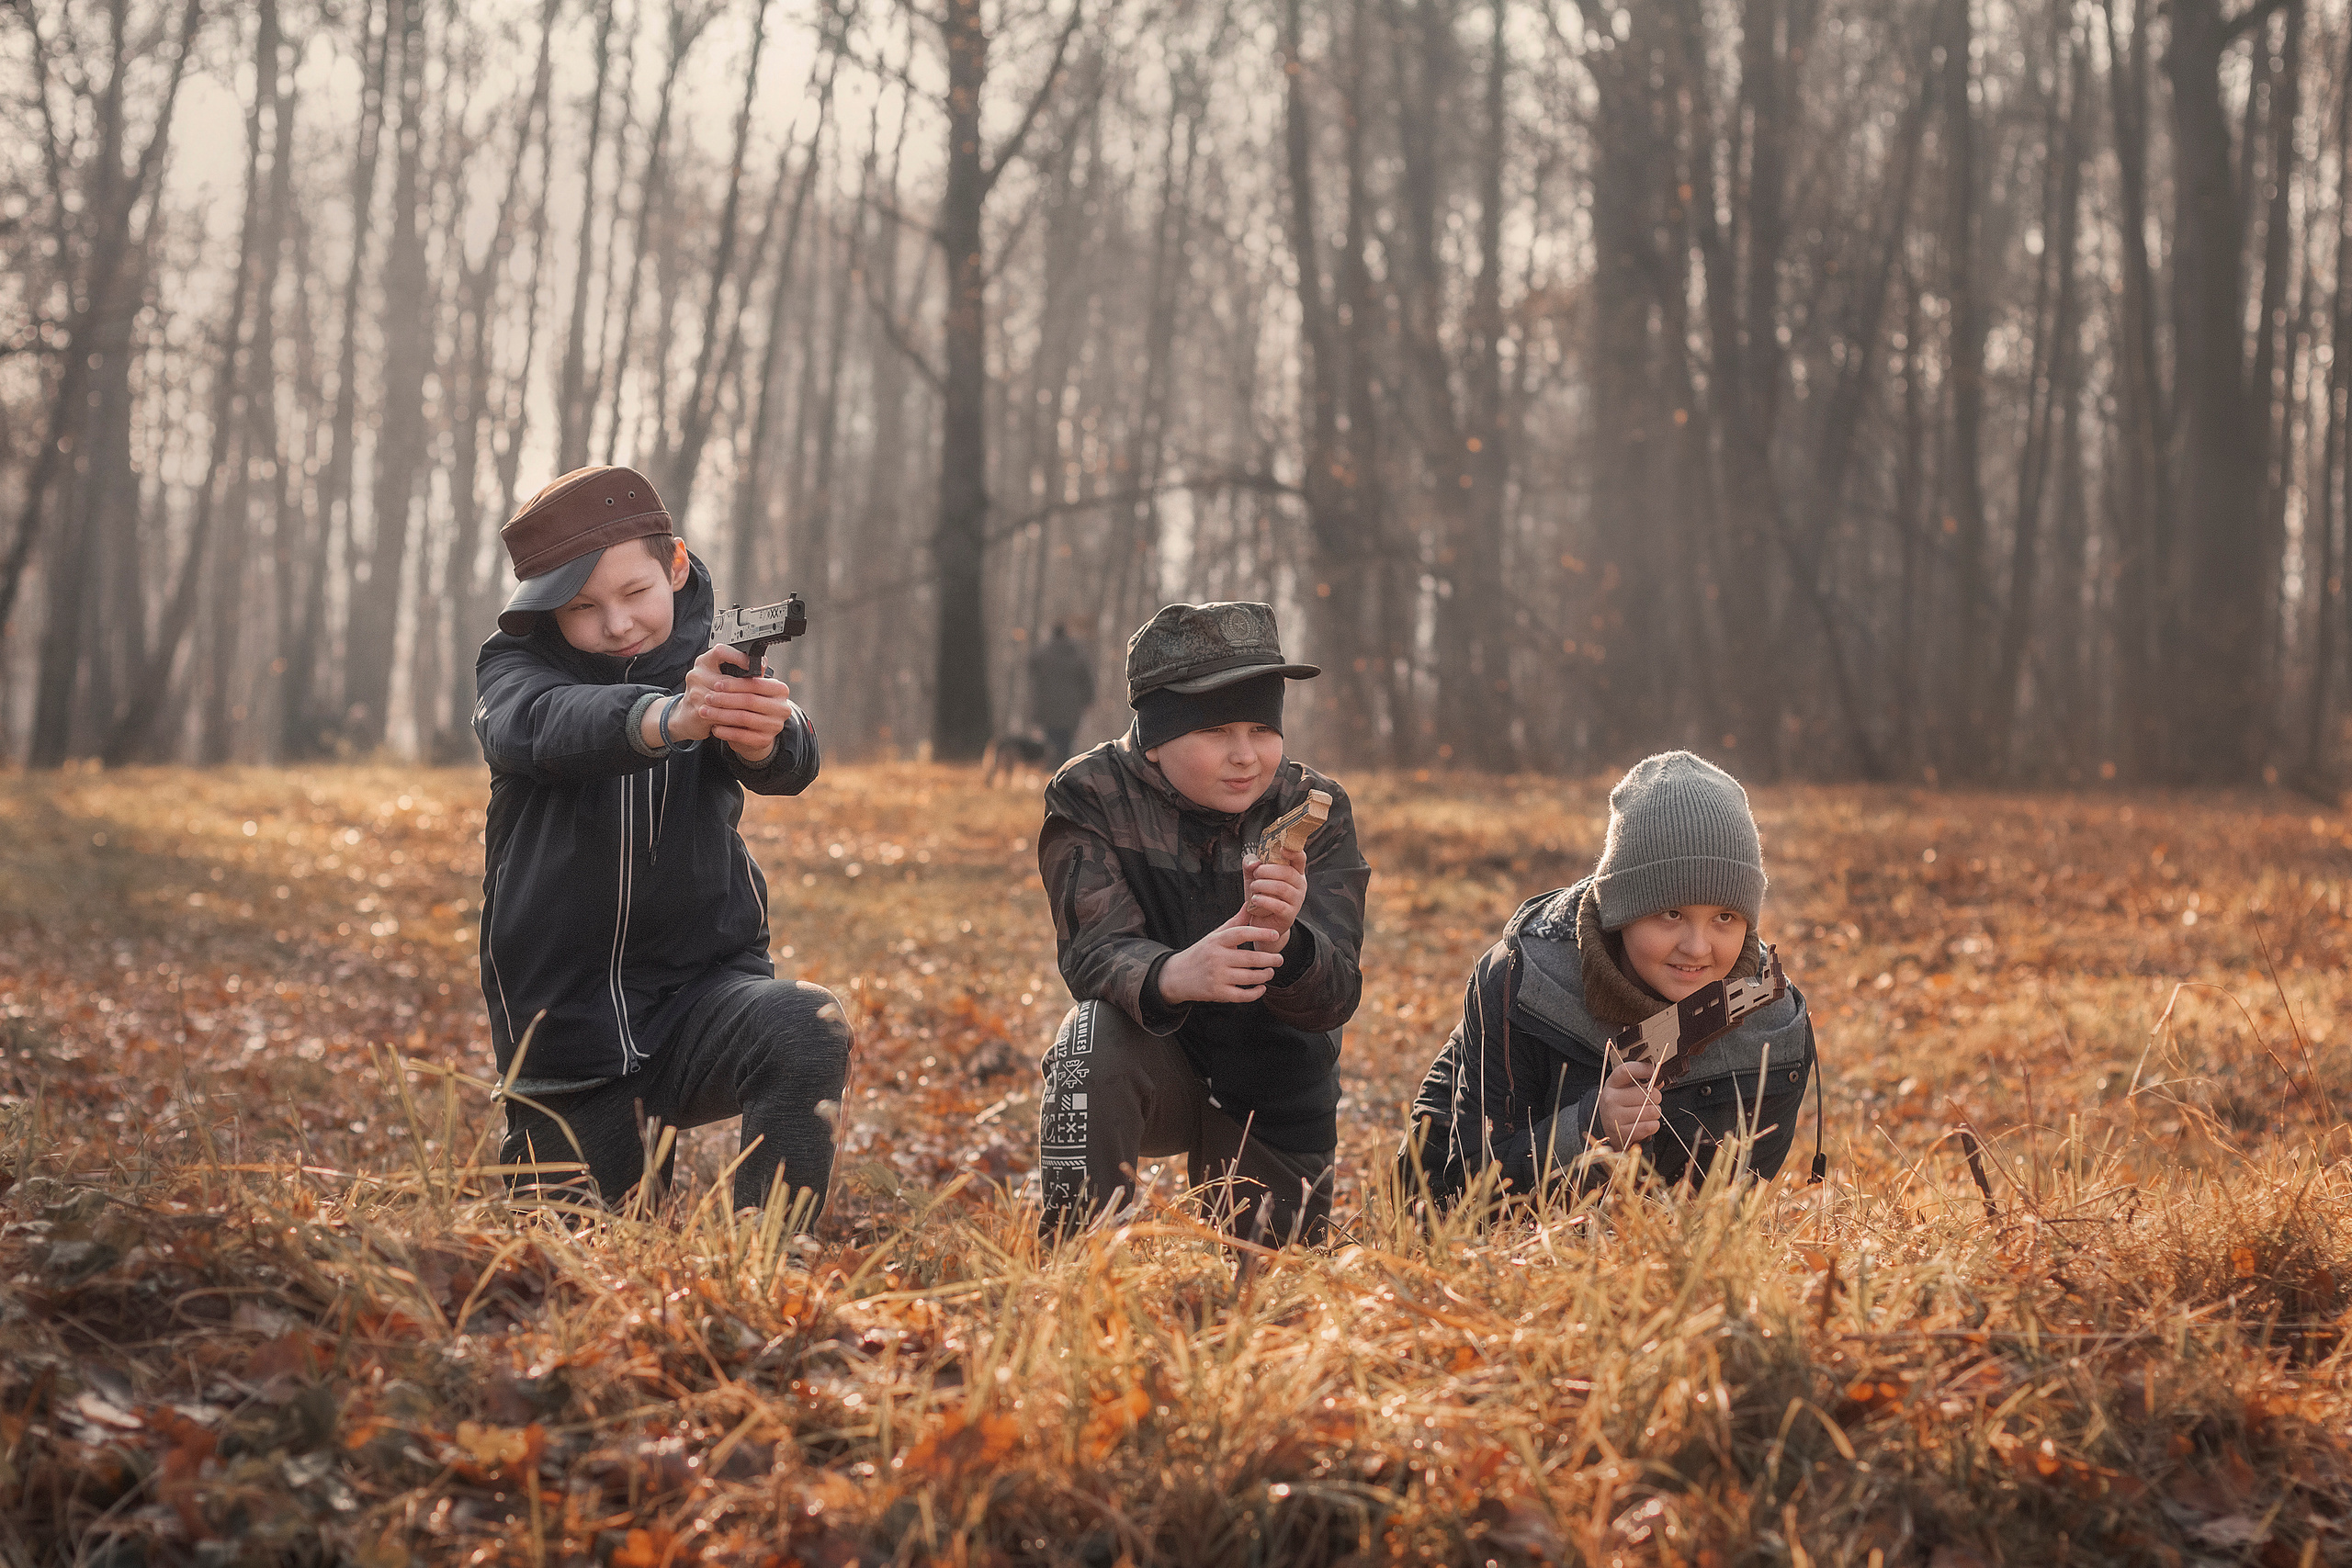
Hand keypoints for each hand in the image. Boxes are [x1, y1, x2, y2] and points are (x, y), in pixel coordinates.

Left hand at [677, 645, 793, 761]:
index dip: (734, 684)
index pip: (756, 684)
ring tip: (705, 711)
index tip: (717, 684)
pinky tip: (714, 727)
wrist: (758, 730)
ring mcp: (775, 725)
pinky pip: (742, 735)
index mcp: (780, 689)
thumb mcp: (751, 689)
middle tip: (707, 698)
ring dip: (721, 714)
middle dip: (725, 699)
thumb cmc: (751, 704)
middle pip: (749, 701)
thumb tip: (730, 659)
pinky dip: (726, 731)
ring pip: (743, 718)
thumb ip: (745, 677)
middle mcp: (782, 707)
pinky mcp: (765, 740)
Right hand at [1155, 925, 1284, 1005]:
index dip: (1260, 933)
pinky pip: (1242, 995)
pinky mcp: (1218, 993)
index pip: (1241, 933)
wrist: (1177, 976)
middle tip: (1280, 959)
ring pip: (1249, 977)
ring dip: (1265, 975)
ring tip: (1271, 971)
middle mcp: (1217, 958)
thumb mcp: (1215, 935)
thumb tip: (1249, 904)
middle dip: (1269, 959)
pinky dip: (1256, 993)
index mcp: (1217, 941)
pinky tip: (1262, 987)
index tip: (1275, 934)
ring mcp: (1217, 977)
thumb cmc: (1202, 953)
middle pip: (1249, 958)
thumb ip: (1235, 922)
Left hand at [1235, 844, 1306, 950]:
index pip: (1300, 858)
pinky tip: (1255, 899)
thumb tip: (1254, 862)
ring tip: (1253, 888)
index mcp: (1294, 872)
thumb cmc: (1261, 895)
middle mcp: (1299, 885)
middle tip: (1256, 874)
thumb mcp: (1253, 876)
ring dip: (1262, 885)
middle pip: (1287, 872)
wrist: (1261, 922)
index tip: (1282, 848)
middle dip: (1267, 871)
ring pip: (1282, 888)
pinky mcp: (1290, 915)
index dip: (1294, 851)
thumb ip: (1251, 864)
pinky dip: (1263, 900)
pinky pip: (1278, 905)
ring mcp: (1297, 901)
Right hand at [1596, 1059, 1662, 1149]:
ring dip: (1655, 1112)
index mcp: (1612, 1083)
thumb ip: (1642, 1082)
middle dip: (1656, 1097)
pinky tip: (1646, 1123)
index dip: (1643, 1069)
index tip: (1654, 1071)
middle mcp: (1611, 1098)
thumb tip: (1659, 1081)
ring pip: (1651, 1111)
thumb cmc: (1620, 1103)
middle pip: (1646, 1094)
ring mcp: (1615, 1116)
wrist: (1605, 1125)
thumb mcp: (1625, 1088)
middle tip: (1652, 1100)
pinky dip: (1654, 1125)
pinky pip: (1650, 1126)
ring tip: (1648, 1112)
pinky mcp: (1622, 1132)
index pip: (1627, 1071)